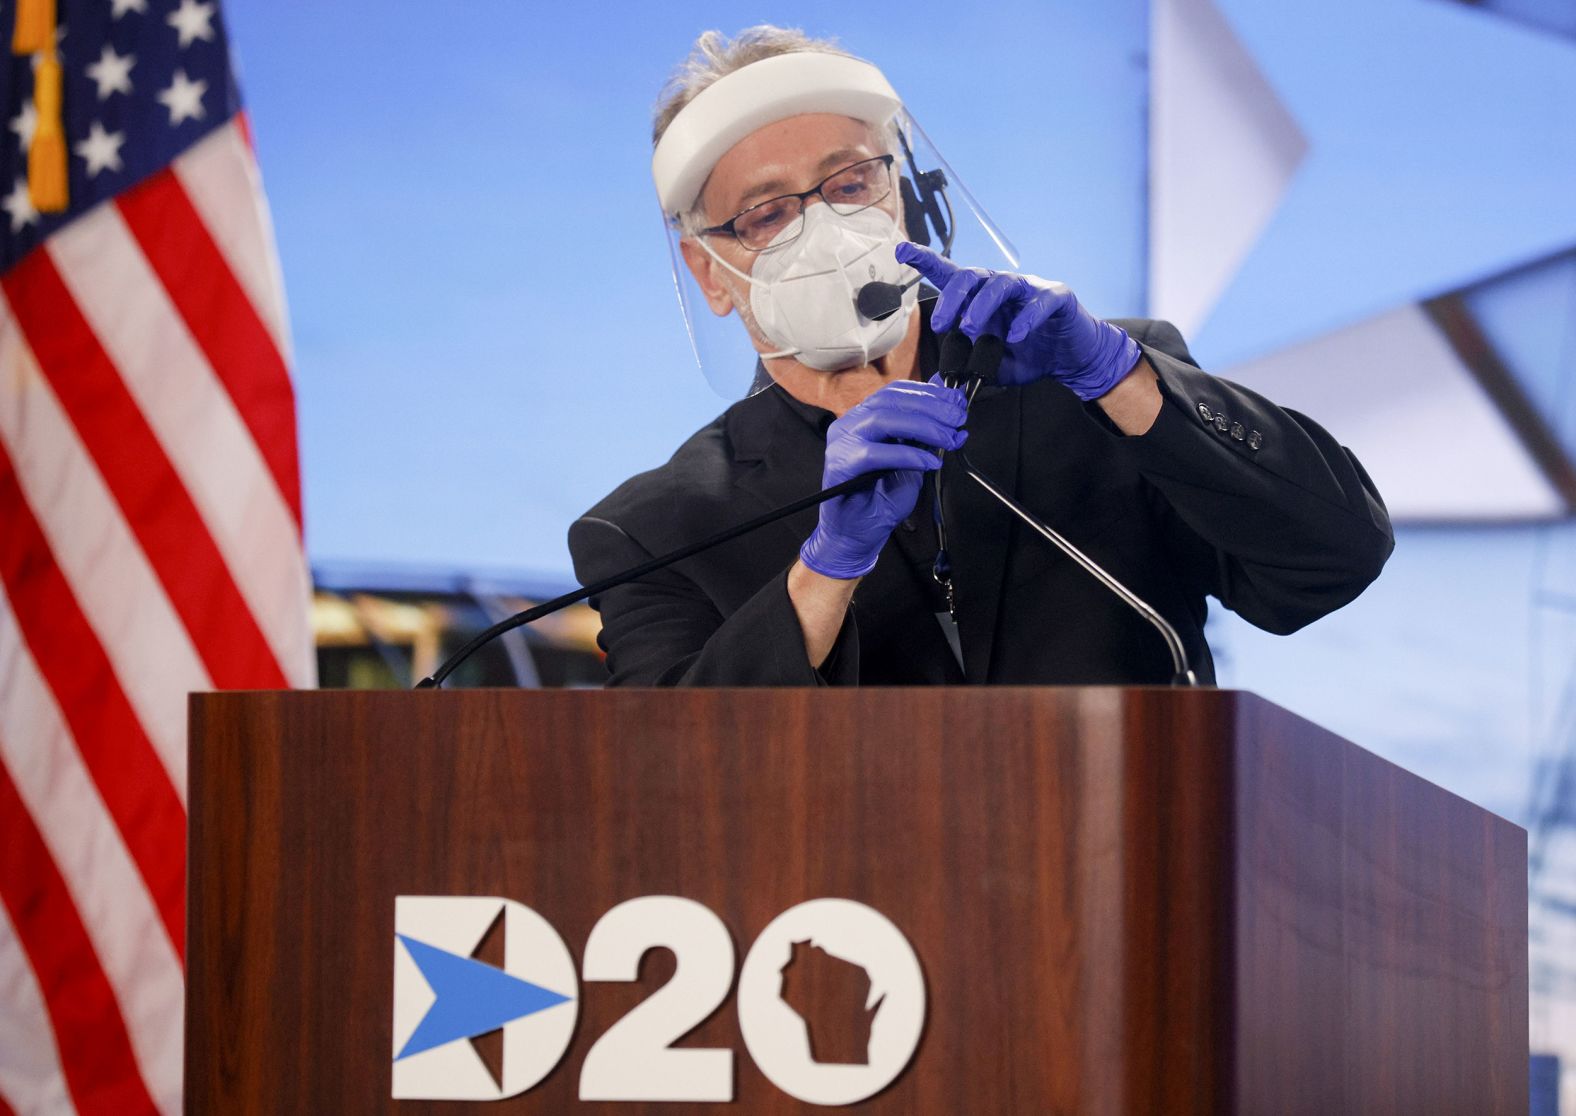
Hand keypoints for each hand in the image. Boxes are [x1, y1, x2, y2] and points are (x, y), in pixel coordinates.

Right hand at [800, 378, 968, 579]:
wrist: (859, 533)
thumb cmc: (882, 497)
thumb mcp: (914, 457)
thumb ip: (927, 431)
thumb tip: (951, 404)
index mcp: (865, 417)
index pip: (896, 392)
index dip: (929, 393)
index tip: (957, 402)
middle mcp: (851, 424)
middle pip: (892, 400)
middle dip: (932, 407)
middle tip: (958, 419)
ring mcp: (842, 442)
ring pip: (884, 420)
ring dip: (924, 427)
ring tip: (948, 439)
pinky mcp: (840, 465)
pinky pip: (876, 453)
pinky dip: (908, 455)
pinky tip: (929, 462)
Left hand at [895, 242, 1140, 400]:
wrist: (1072, 359)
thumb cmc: (1030, 356)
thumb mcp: (993, 367)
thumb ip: (968, 369)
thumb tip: (935, 383)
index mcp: (982, 300)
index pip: (951, 275)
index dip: (926, 260)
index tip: (901, 250)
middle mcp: (1002, 288)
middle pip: (971, 276)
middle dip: (951, 298)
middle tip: (938, 326)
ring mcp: (1029, 289)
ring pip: (1000, 284)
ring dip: (981, 306)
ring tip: (970, 329)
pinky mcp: (1057, 297)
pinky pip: (1039, 301)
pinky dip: (1026, 318)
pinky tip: (1016, 336)